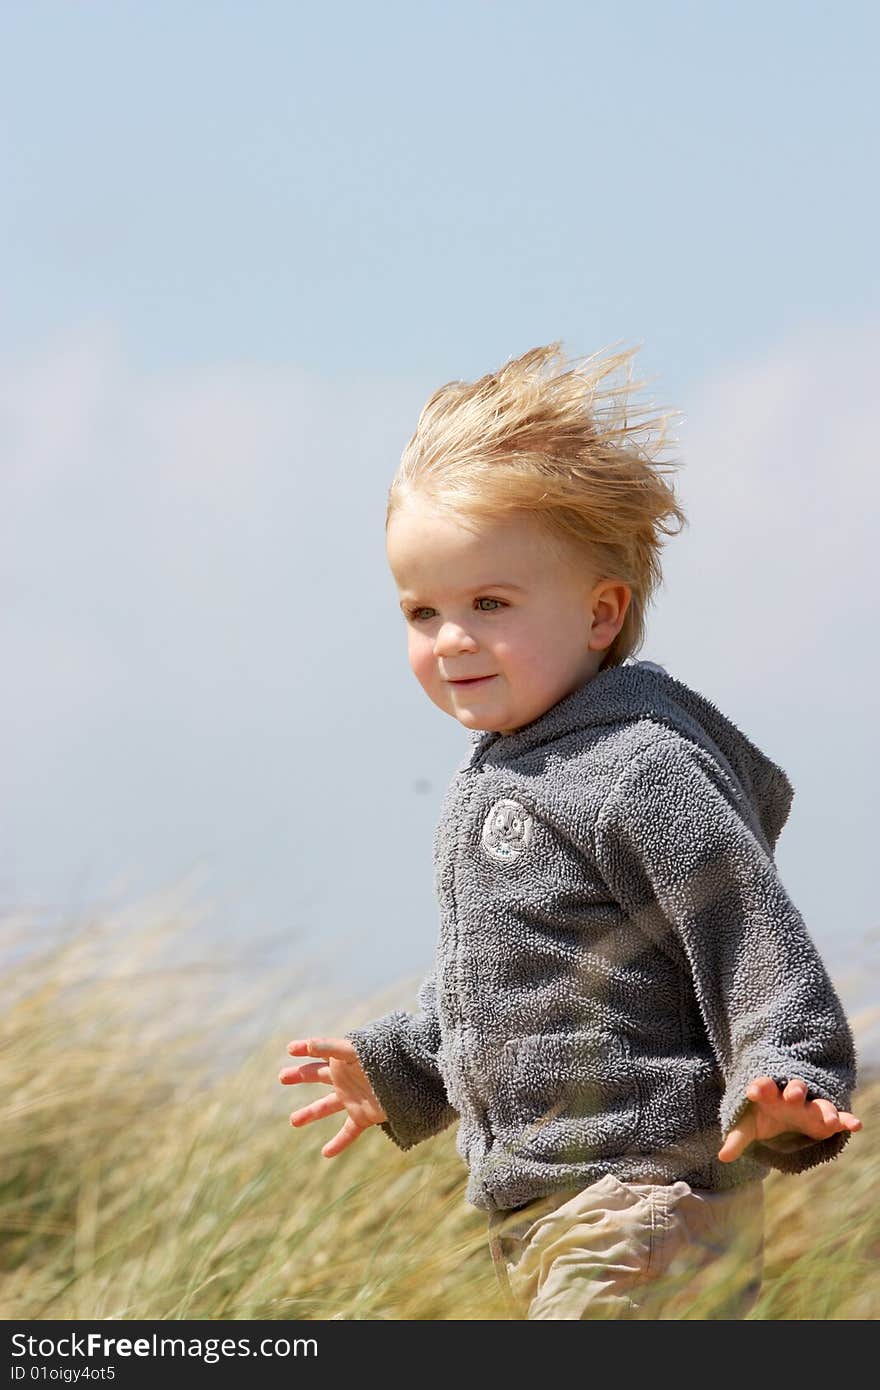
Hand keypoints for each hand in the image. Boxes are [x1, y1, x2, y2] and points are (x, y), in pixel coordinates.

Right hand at [279, 1037, 387, 1157]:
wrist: (413, 1079)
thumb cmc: (385, 1059)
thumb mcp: (356, 1051)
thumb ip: (333, 1047)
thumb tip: (309, 1045)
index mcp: (344, 1059)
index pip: (321, 1051)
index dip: (306, 1048)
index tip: (290, 1048)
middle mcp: (346, 1078)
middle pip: (318, 1076)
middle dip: (301, 1075)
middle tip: (282, 1076)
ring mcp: (353, 1098)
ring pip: (327, 1106)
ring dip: (310, 1113)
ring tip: (293, 1120)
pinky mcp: (364, 1116)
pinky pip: (348, 1132)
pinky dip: (338, 1143)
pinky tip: (325, 1153)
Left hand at [718, 1075, 862, 1162]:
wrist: (782, 1111)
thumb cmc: (763, 1116)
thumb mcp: (748, 1126)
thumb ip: (737, 1138)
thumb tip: (722, 1157)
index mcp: (769, 1094)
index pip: (764, 1087)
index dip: (760, 1088)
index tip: (753, 1091)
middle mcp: (792, 1097)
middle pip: (795, 1089)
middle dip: (795, 1090)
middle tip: (793, 1094)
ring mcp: (810, 1107)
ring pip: (820, 1104)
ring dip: (825, 1108)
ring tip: (831, 1118)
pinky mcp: (826, 1120)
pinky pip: (840, 1117)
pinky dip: (848, 1120)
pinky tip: (857, 1125)